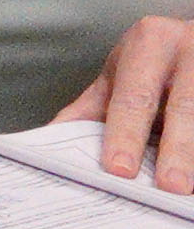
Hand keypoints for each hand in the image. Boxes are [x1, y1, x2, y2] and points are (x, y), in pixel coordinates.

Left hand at [59, 16, 193, 186]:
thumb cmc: (159, 59)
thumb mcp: (124, 72)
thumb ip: (93, 107)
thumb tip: (48, 141)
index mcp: (151, 43)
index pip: (134, 96)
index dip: (126, 134)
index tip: (118, 168)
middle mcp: (191, 48)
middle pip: (186, 107)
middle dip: (178, 149)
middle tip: (171, 185)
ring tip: (191, 186)